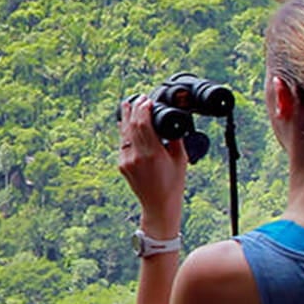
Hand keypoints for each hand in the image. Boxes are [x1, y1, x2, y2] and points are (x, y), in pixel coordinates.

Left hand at [118, 96, 188, 235]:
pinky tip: (125, 124)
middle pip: (131, 125)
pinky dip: (124, 131)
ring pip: (124, 134)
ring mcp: (127, 161)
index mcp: (153, 154)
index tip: (147, 100)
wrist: (159, 205)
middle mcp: (137, 156)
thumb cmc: (173, 184)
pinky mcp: (122, 165)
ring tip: (127, 104)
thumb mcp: (181, 159)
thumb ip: (176, 139)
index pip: (142, 124)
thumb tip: (172, 122)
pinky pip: (122, 144)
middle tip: (138, 98)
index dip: (143, 109)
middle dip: (133, 109)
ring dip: (125, 117)